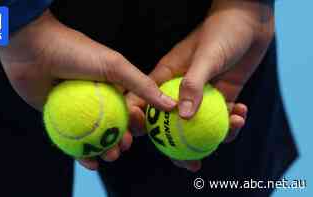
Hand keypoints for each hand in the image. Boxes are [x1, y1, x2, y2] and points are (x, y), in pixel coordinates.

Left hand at [0, 10, 175, 169]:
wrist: (33, 49)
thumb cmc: (76, 52)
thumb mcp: (115, 66)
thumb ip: (143, 86)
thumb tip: (171, 105)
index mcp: (113, 87)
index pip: (130, 110)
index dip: (137, 123)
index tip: (139, 130)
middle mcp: (98, 100)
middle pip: (114, 126)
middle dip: (122, 140)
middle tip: (122, 147)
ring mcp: (79, 111)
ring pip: (95, 137)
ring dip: (105, 150)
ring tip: (110, 156)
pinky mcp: (61, 120)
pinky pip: (74, 141)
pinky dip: (82, 154)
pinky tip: (90, 162)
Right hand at [127, 0, 273, 170]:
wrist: (248, 21)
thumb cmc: (222, 30)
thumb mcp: (206, 55)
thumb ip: (194, 84)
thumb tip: (184, 118)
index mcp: (166, 78)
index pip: (145, 104)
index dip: (141, 124)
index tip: (150, 139)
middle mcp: (180, 90)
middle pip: (171, 124)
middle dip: (180, 147)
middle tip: (192, 163)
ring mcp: (201, 95)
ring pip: (199, 126)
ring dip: (215, 135)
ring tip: (233, 128)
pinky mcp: (221, 96)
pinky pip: (222, 117)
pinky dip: (232, 121)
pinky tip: (242, 113)